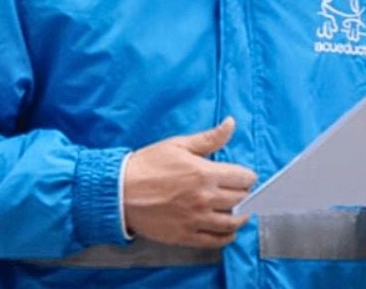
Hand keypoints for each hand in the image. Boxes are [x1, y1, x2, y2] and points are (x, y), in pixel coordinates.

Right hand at [123, 117, 256, 248]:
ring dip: (240, 217)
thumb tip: (231, 123)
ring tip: (241, 213)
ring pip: (232, 222)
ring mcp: (195, 219)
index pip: (244, 178)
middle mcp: (204, 198)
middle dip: (244, 194)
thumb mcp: (179, 145)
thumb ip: (210, 138)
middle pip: (241, 199)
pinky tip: (228, 232)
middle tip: (241, 193)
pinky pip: (214, 241)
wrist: (118, 192)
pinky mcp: (184, 235)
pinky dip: (226, 237)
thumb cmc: (147, 165)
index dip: (247, 177)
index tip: (243, 177)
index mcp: (205, 173)